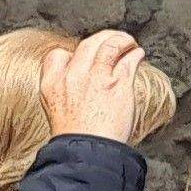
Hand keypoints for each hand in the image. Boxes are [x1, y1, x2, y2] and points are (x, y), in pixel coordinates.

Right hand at [40, 28, 155, 143]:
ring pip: (109, 45)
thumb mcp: (56, 112)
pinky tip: (138, 54)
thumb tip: (79, 86)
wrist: (89, 153)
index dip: (72, 53)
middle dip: (102, 38)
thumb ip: (65, 93)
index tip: (84, 56)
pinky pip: (128, 60)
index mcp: (52, 84)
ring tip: (129, 42)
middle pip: (87, 44)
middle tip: (112, 39)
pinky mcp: (118, 84)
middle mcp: (73, 76)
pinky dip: (135, 54)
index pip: (57, 55)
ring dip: (122, 40)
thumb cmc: (77, 140)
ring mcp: (96, 78)